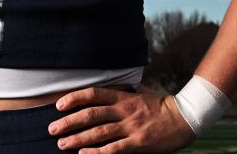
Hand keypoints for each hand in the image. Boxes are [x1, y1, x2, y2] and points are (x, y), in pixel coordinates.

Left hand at [48, 86, 195, 152]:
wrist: (184, 117)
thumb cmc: (160, 106)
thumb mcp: (140, 93)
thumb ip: (124, 92)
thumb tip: (112, 88)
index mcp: (123, 97)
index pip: (93, 94)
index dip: (74, 99)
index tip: (58, 105)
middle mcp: (124, 111)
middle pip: (90, 114)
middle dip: (68, 122)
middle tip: (52, 129)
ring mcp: (130, 127)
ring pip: (98, 132)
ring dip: (77, 139)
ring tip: (61, 144)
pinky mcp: (138, 143)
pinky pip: (114, 149)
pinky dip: (97, 152)